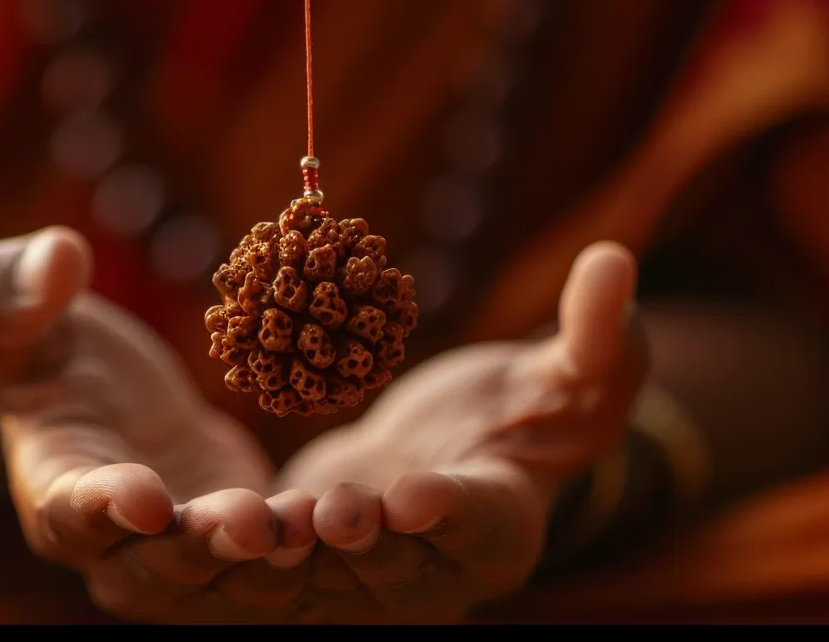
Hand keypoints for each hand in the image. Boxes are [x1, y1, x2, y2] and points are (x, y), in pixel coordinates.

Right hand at [0, 227, 319, 622]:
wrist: (98, 391)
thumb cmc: (42, 342)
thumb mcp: (4, 304)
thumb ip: (8, 291)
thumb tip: (60, 254)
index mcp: (50, 489)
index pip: (68, 510)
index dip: (101, 508)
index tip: (141, 496)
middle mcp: (111, 549)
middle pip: (154, 568)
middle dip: (202, 549)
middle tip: (248, 520)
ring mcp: (179, 559)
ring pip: (224, 577)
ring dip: (268, 557)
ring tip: (314, 522)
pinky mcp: (237, 546)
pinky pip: (274, 558)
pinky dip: (311, 544)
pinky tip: (351, 512)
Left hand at [277, 241, 649, 623]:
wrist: (458, 447)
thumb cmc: (534, 412)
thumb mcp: (582, 377)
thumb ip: (601, 335)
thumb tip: (615, 259)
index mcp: (502, 527)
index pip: (479, 521)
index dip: (450, 509)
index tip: (419, 494)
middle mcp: (432, 569)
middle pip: (396, 563)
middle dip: (364, 542)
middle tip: (337, 512)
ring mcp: (363, 570)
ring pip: (324, 569)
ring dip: (294, 550)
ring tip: (266, 522)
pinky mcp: (308, 554)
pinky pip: (274, 554)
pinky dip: (247, 539)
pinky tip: (213, 517)